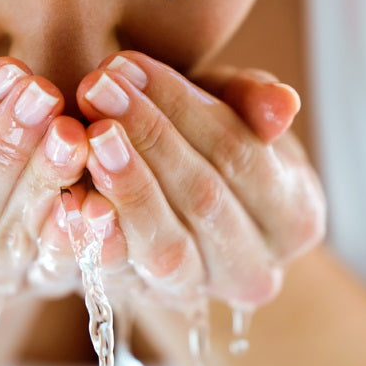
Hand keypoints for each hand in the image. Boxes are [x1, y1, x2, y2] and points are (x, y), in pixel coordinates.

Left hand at [72, 51, 325, 307]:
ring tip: (89, 135)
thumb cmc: (207, 142)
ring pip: (166, 247)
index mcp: (294, 218)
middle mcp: (254, 270)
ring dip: (125, 186)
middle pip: (203, 199)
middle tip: (97, 88)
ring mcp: (197, 293)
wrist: (172, 205)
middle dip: (147, 136)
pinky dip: (95, 238)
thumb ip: (253, 100)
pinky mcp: (142, 301)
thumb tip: (282, 104)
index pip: (242, 155)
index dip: (184, 108)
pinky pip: (119, 276)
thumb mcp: (233, 110)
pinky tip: (70, 198)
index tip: (129, 64)